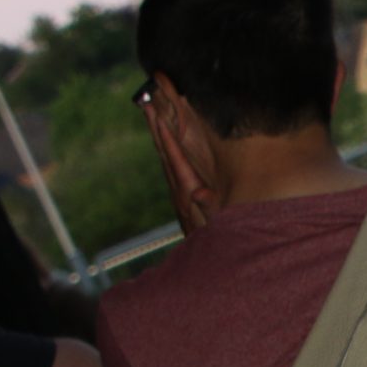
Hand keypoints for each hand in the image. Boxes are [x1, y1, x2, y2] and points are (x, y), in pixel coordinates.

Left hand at [139, 90, 216, 235]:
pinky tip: (167, 141)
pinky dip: (167, 149)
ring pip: (165, 158)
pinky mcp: (182, 198)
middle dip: (156, 127)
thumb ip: (210, 206)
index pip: (175, 158)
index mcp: (188, 191)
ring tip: (152, 112)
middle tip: (146, 102)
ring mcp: (179, 194)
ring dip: (158, 134)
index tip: (158, 115)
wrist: (207, 264)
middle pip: (164, 152)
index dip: (167, 137)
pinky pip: (172, 166)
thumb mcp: (219, 224)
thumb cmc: (219, 242)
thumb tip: (200, 192)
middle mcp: (179, 190)